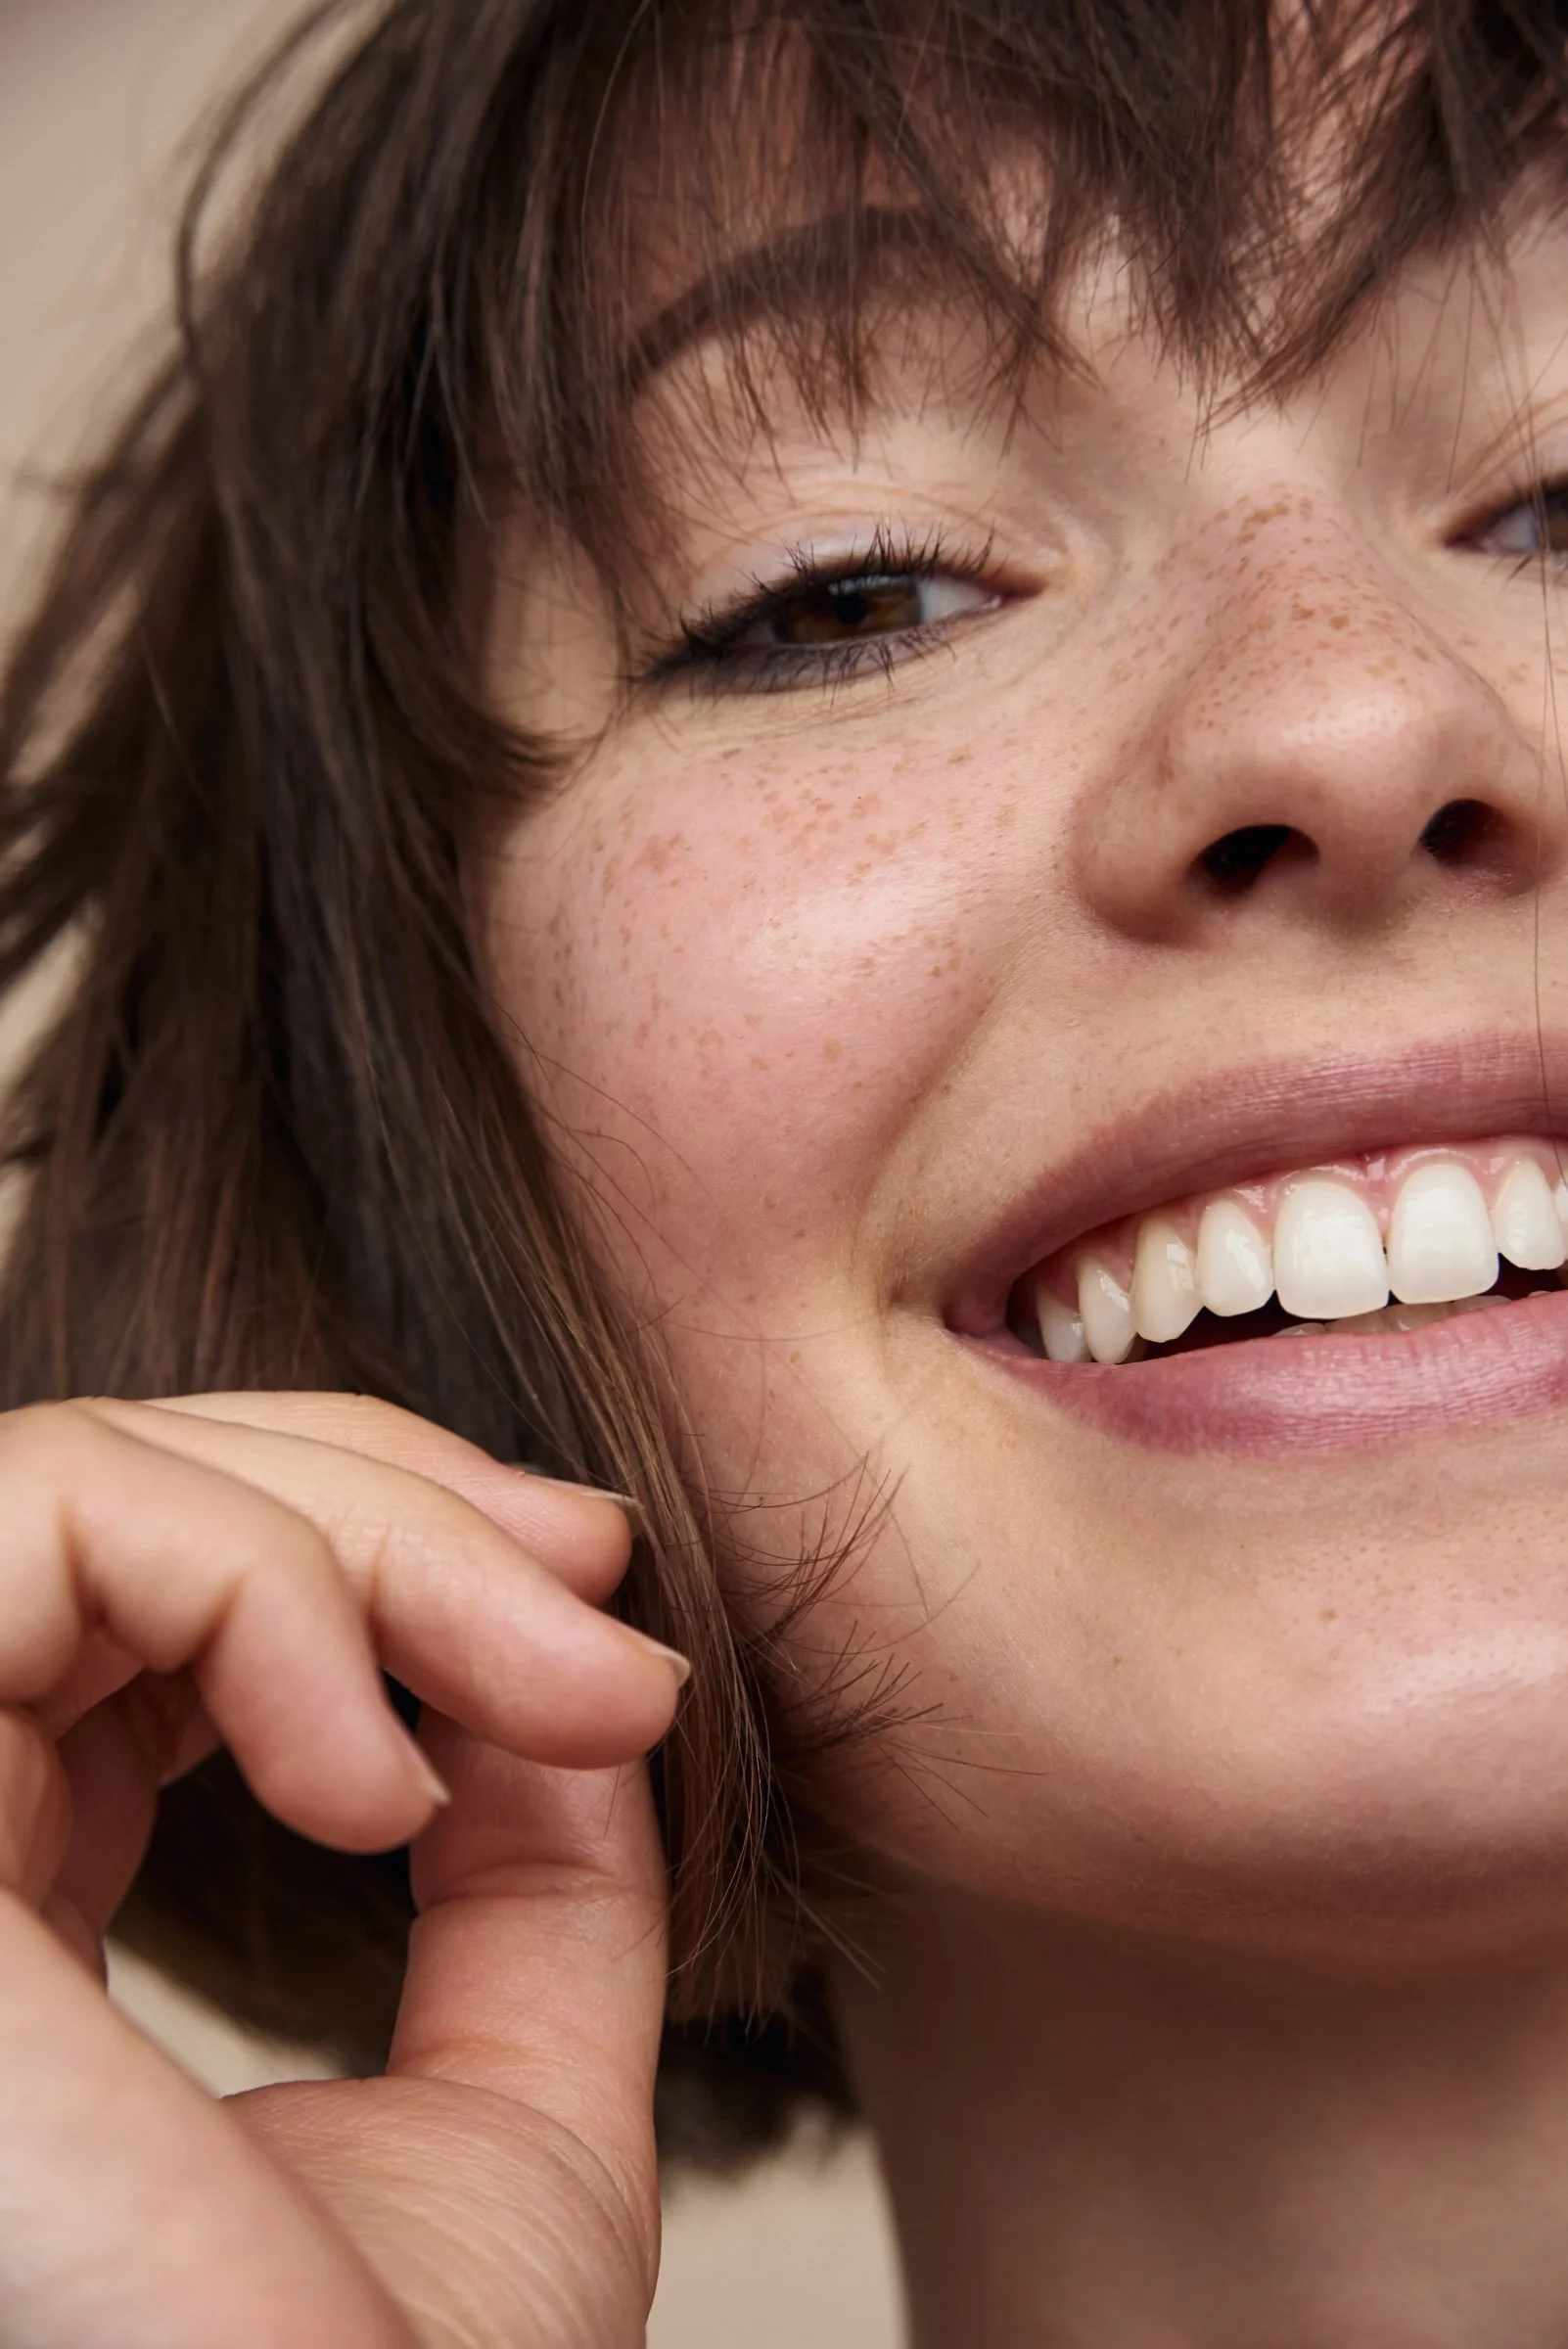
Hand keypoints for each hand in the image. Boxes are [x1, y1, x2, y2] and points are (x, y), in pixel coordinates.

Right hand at [0, 1392, 683, 2346]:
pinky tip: (380, 1786)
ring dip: (360, 1534)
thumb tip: (569, 1663)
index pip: (151, 1601)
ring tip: (538, 1693)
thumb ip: (534, 1887)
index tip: (596, 1587)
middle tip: (597, 1588)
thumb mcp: (509, 2114)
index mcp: (25, 1902)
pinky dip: (257, 1582)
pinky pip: (36, 1525)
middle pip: (118, 1502)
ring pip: (77, 1482)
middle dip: (395, 1500)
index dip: (377, 1535)